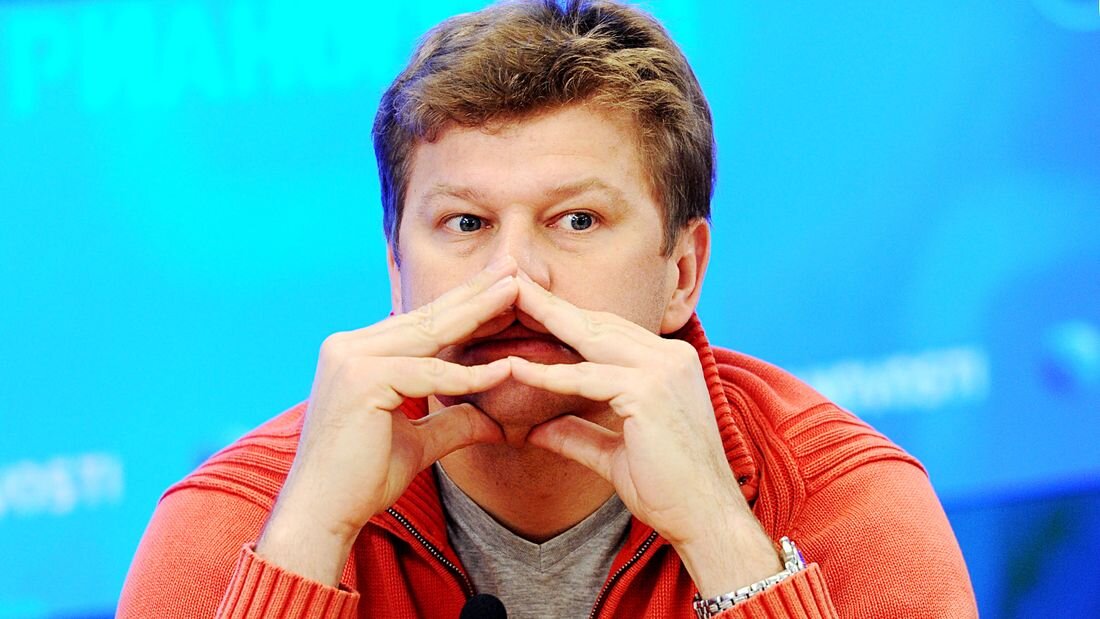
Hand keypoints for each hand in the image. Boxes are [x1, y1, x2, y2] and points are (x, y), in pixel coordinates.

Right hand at [256, 256, 519, 584]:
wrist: (321, 515)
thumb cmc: (361, 481)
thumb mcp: (418, 442)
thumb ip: (453, 422)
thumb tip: (495, 422)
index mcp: (355, 352)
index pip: (421, 324)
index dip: (464, 305)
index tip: (503, 289)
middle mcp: (348, 345)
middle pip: (427, 317)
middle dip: (476, 293)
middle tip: (516, 268)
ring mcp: (350, 358)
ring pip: (430, 333)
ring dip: (479, 311)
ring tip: (517, 290)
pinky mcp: (361, 379)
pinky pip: (428, 374)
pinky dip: (468, 375)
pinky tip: (506, 368)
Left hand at [509, 274, 780, 595]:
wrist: (707, 519)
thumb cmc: (669, 490)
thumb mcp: (615, 454)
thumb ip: (578, 434)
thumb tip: (537, 430)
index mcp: (669, 362)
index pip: (609, 331)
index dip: (568, 319)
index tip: (530, 309)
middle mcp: (670, 356)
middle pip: (598, 323)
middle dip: (551, 305)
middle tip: (511, 285)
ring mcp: (663, 369)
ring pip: (591, 338)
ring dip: (545, 320)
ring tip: (507, 303)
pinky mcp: (649, 391)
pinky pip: (586, 377)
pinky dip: (548, 373)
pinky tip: (515, 366)